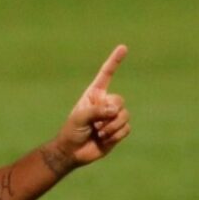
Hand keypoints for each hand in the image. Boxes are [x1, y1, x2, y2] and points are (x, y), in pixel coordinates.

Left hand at [55, 45, 130, 166]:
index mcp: (94, 94)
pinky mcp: (118, 130)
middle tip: (96, 124)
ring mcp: (113, 116)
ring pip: (124, 116)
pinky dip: (115, 135)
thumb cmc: (72, 131)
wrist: (73, 152)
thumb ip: (97, 111)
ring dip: (111, 127)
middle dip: (110, 113)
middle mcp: (105, 103)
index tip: (123, 47)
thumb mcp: (80, 117)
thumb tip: (115, 111)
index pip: (106, 74)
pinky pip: (126, 128)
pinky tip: (103, 139)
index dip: (114, 61)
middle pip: (119, 100)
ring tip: (97, 132)